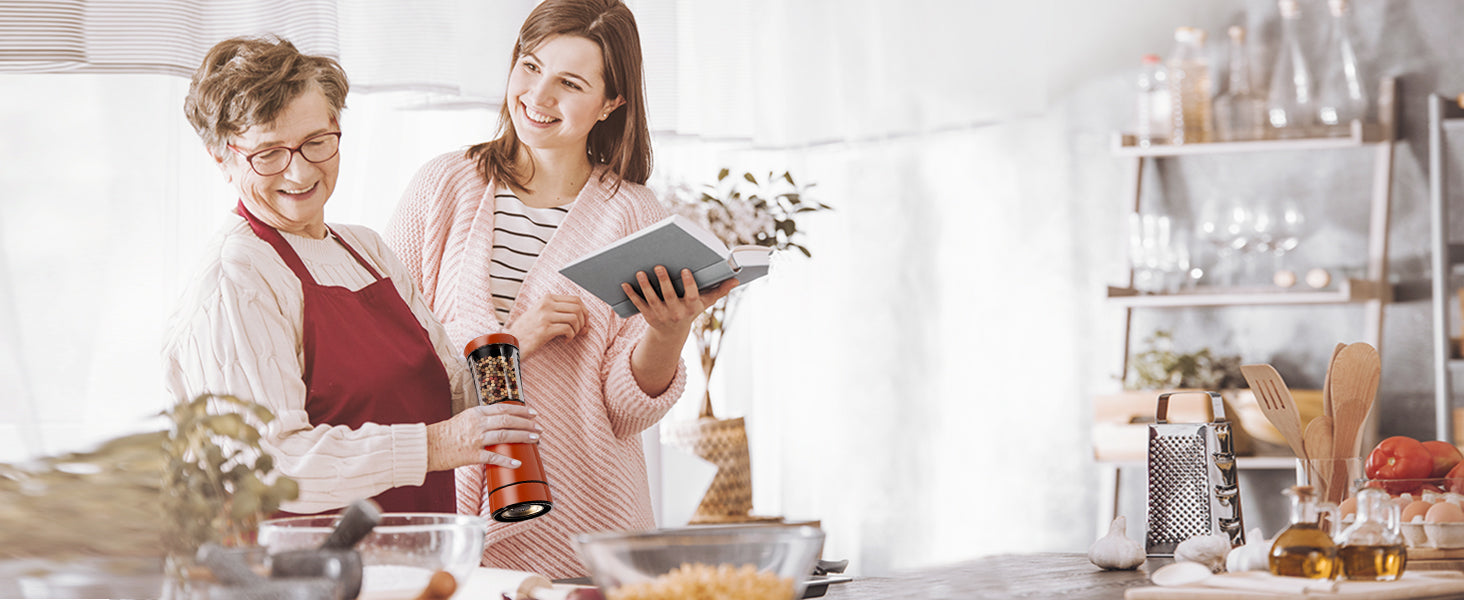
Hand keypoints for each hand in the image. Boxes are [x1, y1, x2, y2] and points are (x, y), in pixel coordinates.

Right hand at [425, 403, 539, 471]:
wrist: (426, 446)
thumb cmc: (445, 434)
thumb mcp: (464, 418)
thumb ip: (481, 418)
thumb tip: (500, 420)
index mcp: (476, 413)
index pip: (503, 408)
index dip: (521, 410)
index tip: (533, 412)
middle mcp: (477, 424)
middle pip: (508, 420)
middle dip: (527, 423)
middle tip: (539, 427)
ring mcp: (475, 439)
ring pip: (504, 435)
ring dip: (522, 436)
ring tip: (535, 439)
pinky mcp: (471, 455)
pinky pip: (492, 458)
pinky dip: (506, 460)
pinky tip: (516, 463)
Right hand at [508, 294, 586, 354]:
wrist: (509, 341)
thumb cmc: (526, 330)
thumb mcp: (540, 314)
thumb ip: (557, 311)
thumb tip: (583, 319)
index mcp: (547, 298)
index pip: (575, 299)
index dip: (585, 312)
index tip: (584, 323)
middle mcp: (546, 304)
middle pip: (578, 307)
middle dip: (584, 321)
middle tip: (581, 331)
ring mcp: (545, 316)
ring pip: (575, 317)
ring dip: (578, 329)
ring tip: (571, 336)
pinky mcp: (545, 329)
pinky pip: (568, 329)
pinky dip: (571, 336)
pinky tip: (565, 341)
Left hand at [622, 266, 736, 336]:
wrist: (671, 333)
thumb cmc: (689, 311)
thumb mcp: (705, 303)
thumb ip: (719, 291)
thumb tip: (736, 279)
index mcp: (690, 307)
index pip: (691, 295)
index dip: (689, 284)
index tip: (686, 270)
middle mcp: (676, 313)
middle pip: (669, 296)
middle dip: (664, 281)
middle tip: (658, 266)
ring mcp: (661, 315)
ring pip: (652, 300)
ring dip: (645, 286)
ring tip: (640, 272)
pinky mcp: (647, 315)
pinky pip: (638, 304)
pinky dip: (631, 294)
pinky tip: (624, 283)